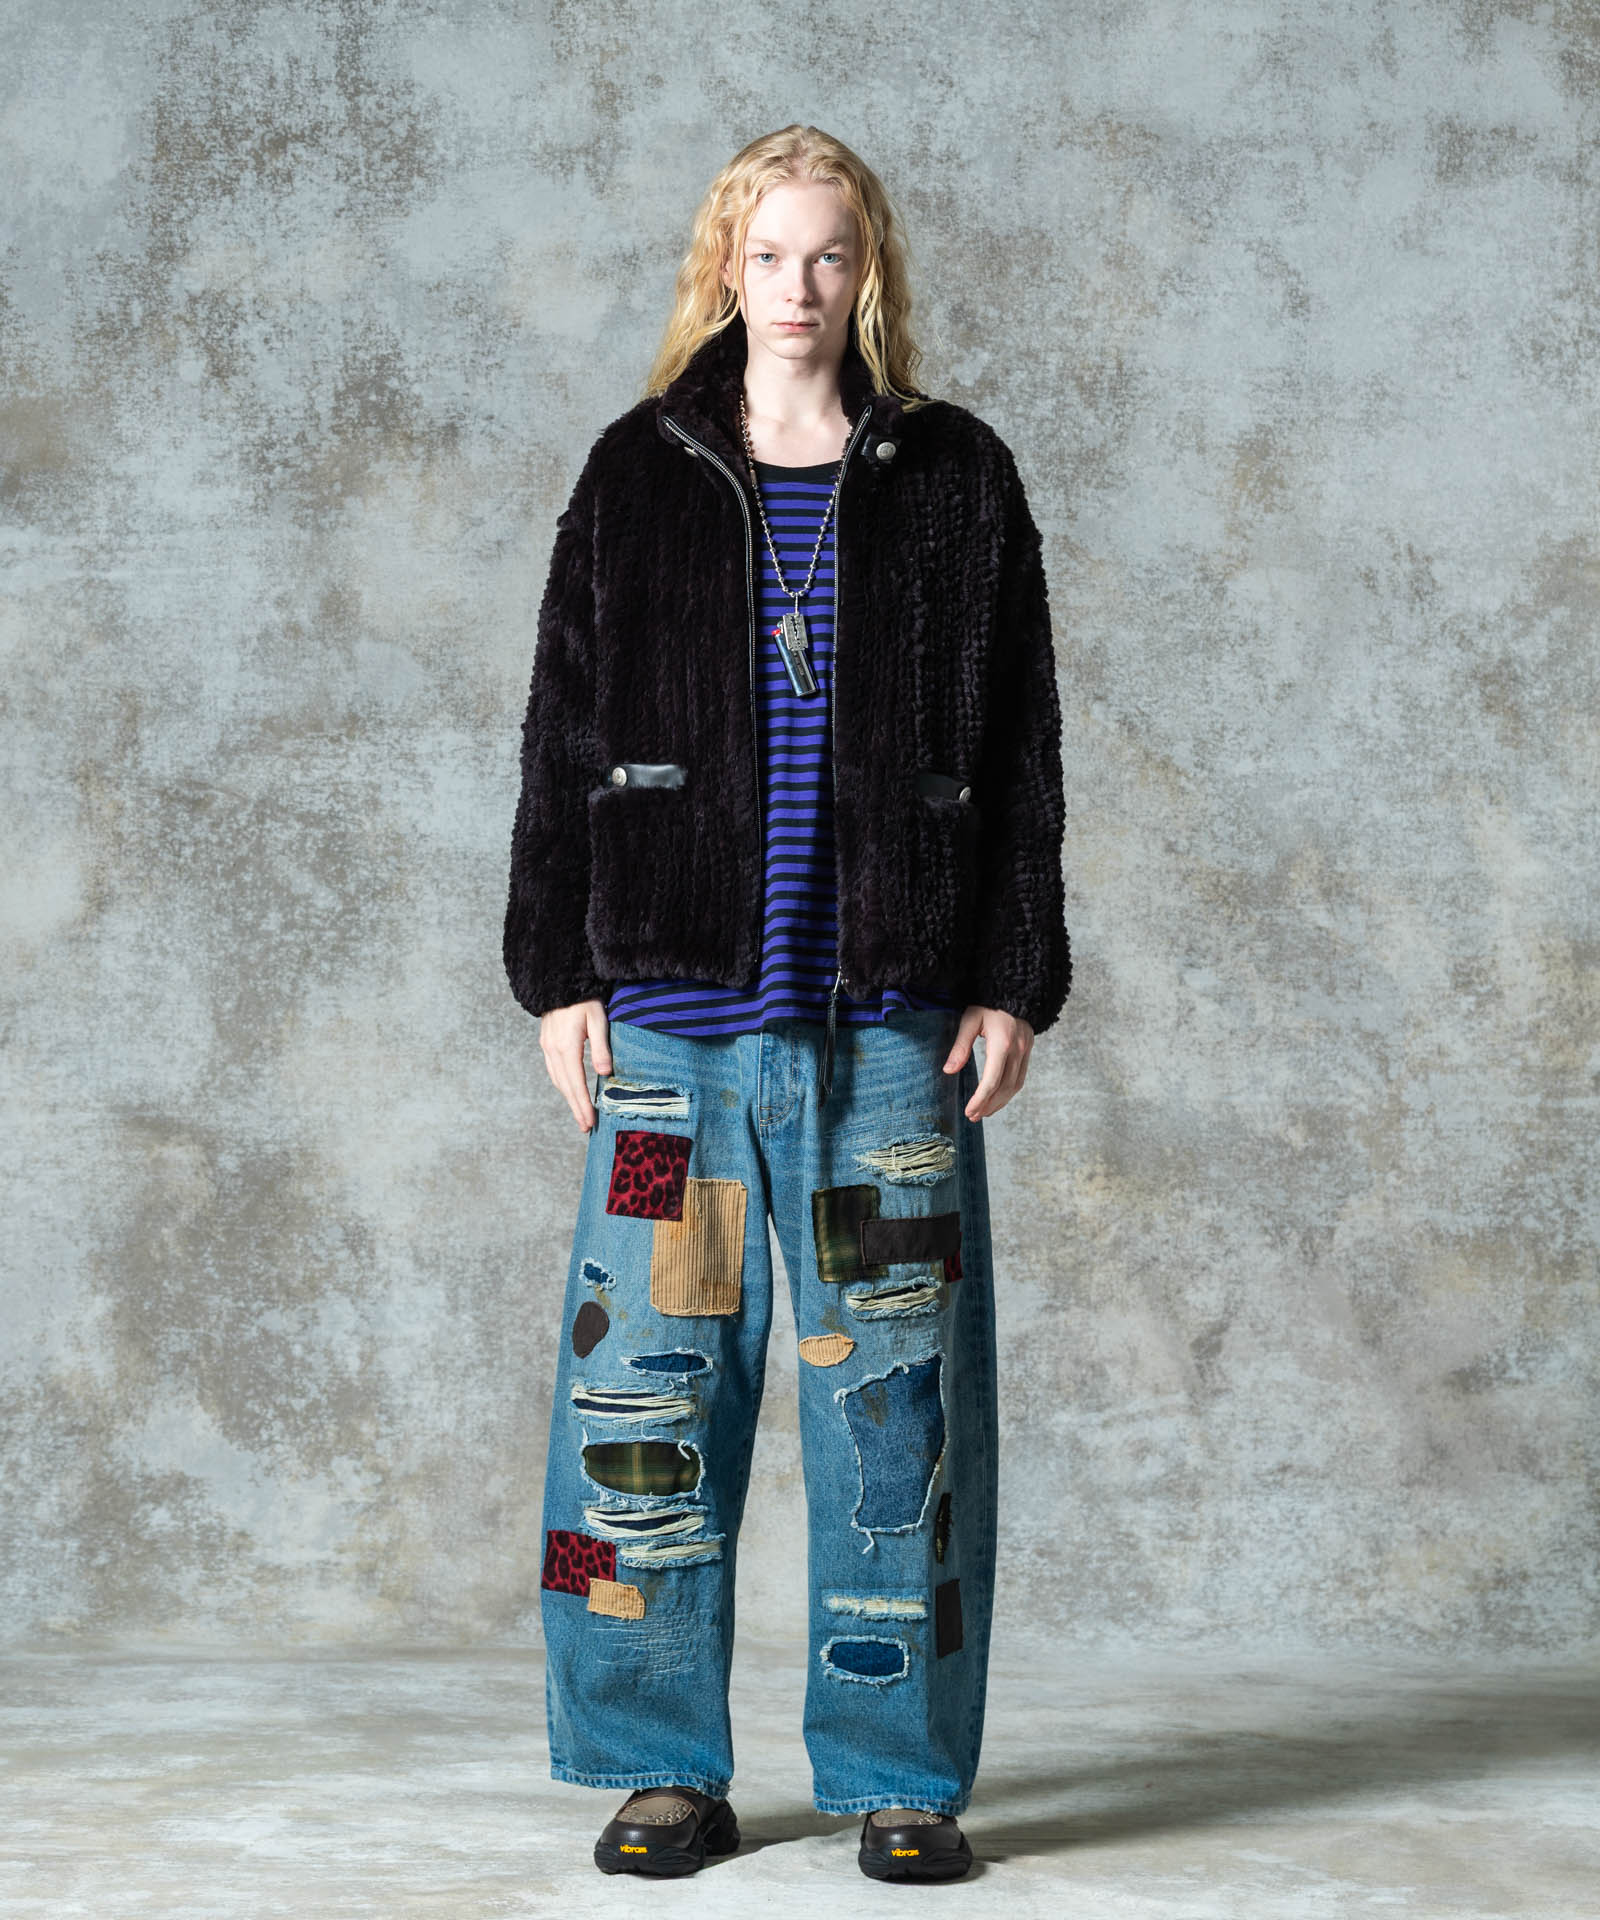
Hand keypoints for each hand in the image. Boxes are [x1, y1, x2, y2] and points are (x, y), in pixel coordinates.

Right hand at [540, 999, 612, 1132]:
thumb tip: (604, 1073)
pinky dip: (563, 1085)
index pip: (576, 1083)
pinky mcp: (547, 1044)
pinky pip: (554, 1071)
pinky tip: (570, 1092)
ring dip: (569, 1099)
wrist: (560, 982)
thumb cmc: (584, 999)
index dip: (583, 1104)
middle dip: (576, 1108)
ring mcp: (547, 1047)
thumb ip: (601, 1046)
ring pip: (558, 1080)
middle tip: (586, 1127)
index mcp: (566, 1047)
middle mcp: (553, 1051)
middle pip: (565, 1087)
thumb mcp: (598, 1019)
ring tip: (580, 1114)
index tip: (590, 1121)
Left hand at [943, 1005, 1033, 1120]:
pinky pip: (1021, 1078)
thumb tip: (948, 1071)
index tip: (969, 1111)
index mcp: (1002, 1043)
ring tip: (984, 1112)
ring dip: (1000, 1102)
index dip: (980, 1099)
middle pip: (1004, 1087)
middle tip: (973, 1116)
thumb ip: (960, 1046)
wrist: (1014, 989)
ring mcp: (1025, 1051)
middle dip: (989, 1105)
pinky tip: (998, 1098)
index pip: (992, 1081)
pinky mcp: (1028, 1050)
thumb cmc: (988, 1003)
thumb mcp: (969, 1020)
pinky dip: (1009, 1092)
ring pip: (1015, 1086)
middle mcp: (1017, 1050)